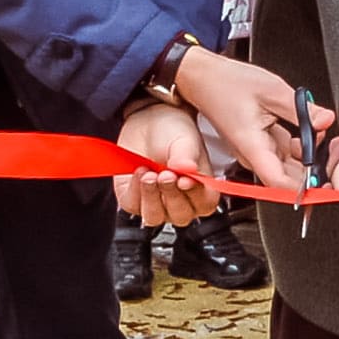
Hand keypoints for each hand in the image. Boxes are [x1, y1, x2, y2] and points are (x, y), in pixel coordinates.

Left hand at [114, 102, 222, 228]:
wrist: (147, 121)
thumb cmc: (172, 130)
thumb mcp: (184, 139)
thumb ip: (186, 156)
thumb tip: (188, 169)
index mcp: (202, 189)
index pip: (205, 204)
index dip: (195, 196)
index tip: (184, 180)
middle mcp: (181, 201)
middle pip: (179, 215)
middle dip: (170, 194)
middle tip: (165, 173)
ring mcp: (158, 203)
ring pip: (155, 217)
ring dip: (150, 197)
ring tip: (149, 174)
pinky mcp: (135, 200)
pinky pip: (133, 206)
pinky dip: (134, 191)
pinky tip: (139, 172)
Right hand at [173, 46, 320, 194]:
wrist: (203, 77)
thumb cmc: (228, 83)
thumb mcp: (273, 91)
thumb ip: (302, 109)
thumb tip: (327, 120)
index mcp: (252, 146)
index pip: (279, 182)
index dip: (303, 188)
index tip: (324, 183)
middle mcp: (252, 154)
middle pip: (286, 178)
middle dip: (312, 171)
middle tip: (333, 153)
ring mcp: (255, 150)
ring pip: (287, 165)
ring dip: (307, 157)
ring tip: (324, 138)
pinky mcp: (258, 142)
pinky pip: (282, 152)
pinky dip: (299, 146)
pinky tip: (310, 131)